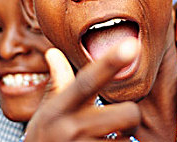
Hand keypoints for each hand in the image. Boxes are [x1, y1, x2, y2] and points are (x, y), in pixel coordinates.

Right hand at [24, 38, 141, 140]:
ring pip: (128, 141)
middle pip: (128, 114)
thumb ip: (58, 84)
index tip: (131, 45)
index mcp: (60, 108)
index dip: (109, 63)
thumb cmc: (45, 140)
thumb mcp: (47, 113)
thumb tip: (54, 52)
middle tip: (120, 123)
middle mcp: (70, 130)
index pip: (87, 82)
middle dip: (131, 118)